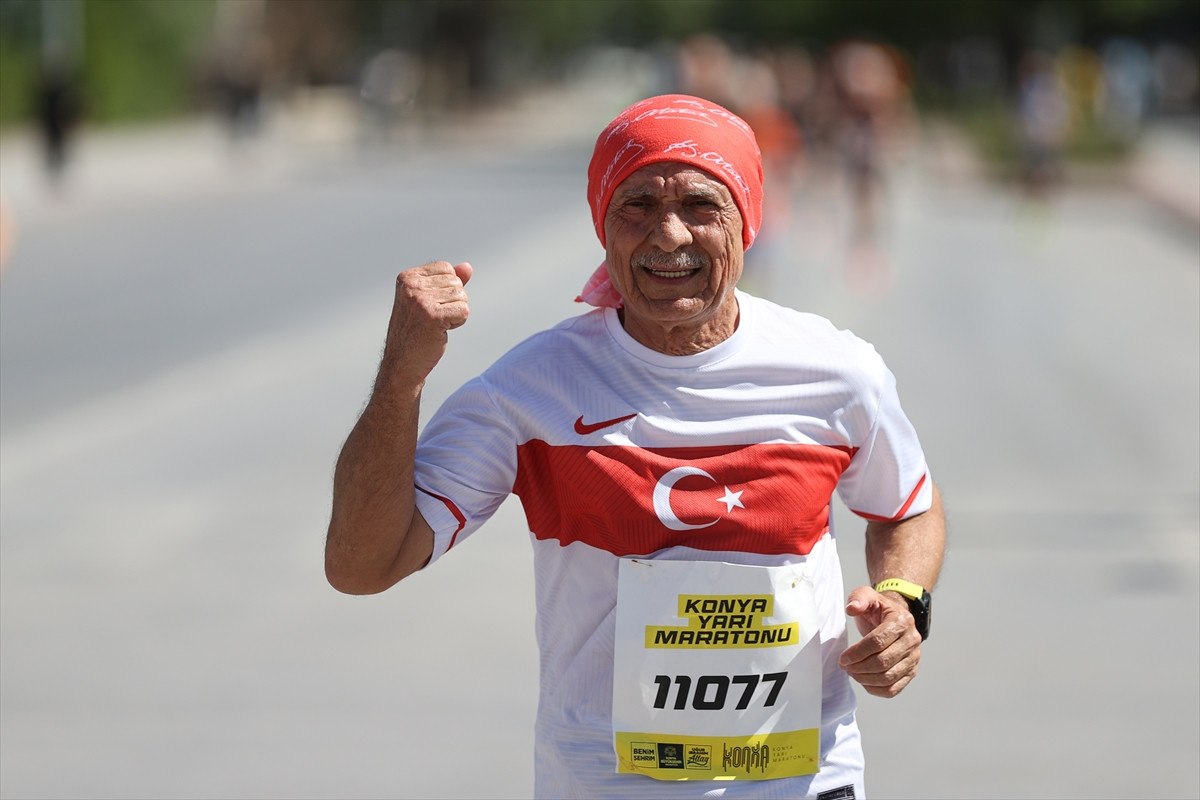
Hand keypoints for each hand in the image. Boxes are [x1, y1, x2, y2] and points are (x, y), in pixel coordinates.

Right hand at [379, 261, 472, 385]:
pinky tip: (441, 330)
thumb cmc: (416, 331)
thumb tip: (468, 267)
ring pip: (462, 296)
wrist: (403, 362)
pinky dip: (458, 322)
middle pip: (456, 282)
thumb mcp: (428, 300)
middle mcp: (411, 285)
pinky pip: (464, 311)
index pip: (446, 268)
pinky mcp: (433, 316)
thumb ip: (447, 281)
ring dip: (455, 313)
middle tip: (433, 318)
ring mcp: (421, 300)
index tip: (430, 306)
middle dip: (452, 302)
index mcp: (407, 277)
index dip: (447, 289)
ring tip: (436, 325)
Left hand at [838, 585, 921, 697]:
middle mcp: (912, 640)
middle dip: (859, 667)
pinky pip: (894, 689)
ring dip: (865, 679)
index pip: (878, 642)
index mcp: (901, 621)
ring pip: (889, 677)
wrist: (895, 617)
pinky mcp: (911, 671)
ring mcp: (914, 658)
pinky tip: (863, 681)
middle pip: (883, 662)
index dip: (857, 652)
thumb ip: (858, 598)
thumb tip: (851, 609)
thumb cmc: (878, 608)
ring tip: (852, 672)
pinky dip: (876, 689)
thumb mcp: (867, 596)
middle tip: (845, 666)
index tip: (843, 658)